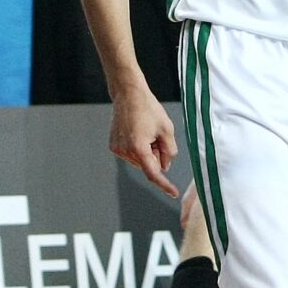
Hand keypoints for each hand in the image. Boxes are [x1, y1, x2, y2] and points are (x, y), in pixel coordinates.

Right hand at [108, 79, 179, 194]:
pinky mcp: (113, 145)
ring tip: (145, 130)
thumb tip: (164, 167)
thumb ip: (170, 151)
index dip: (165, 184)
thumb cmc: (149, 109)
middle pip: (148, 165)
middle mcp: (126, 152)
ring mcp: (118, 149)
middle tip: (156, 135)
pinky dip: (138, 148)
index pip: (154, 173)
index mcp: (139, 148)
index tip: (174, 193)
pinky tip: (137, 130)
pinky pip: (131, 154)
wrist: (128, 94)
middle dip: (156, 155)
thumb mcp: (167, 129)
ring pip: (140, 160)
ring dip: (147, 151)